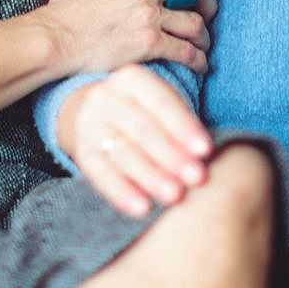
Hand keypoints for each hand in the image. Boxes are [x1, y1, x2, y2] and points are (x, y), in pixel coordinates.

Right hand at [35, 0, 218, 78]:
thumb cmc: (62, 10)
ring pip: (195, 23)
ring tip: (203, 46)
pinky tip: (200, 66)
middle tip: (209, 15)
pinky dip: (198, 60)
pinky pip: (186, 50)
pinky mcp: (148, 43)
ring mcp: (148, 15)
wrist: (53, 39)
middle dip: (208, 3)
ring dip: (204, 36)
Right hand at [60, 65, 212, 216]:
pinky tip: (142, 208)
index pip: (161, 102)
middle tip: (196, 177)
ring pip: (123, 151)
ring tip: (175, 195)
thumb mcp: (159, 104)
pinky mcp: (82, 152)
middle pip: (142, 128)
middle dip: (172, 155)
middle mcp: (107, 97)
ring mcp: (91, 124)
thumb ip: (182, 124)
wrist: (94, 116)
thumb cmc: (143, 112)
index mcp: (132, 78)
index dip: (184, 127)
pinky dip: (122, 192)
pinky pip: (101, 174)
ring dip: (151, 175)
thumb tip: (205, 155)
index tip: (206, 150)